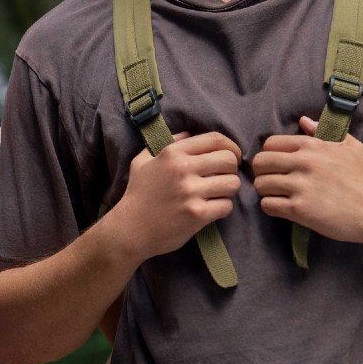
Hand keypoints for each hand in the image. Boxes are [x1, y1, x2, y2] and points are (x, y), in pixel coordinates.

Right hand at [109, 131, 242, 258]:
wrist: (130, 229)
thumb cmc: (137, 194)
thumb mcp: (143, 160)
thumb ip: (166, 144)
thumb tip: (189, 134)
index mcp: (172, 153)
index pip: (214, 139)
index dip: (230, 146)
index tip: (232, 155)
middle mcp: (182, 169)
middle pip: (228, 159)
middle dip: (232, 168)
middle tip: (224, 177)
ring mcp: (190, 192)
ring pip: (232, 183)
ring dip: (229, 190)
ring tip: (218, 194)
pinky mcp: (197, 214)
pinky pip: (226, 206)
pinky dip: (223, 208)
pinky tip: (212, 210)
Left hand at [251, 116, 362, 245]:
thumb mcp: (350, 146)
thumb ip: (324, 132)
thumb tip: (303, 121)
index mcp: (312, 146)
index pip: (270, 143)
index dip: (270, 154)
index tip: (276, 164)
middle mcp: (303, 163)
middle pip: (260, 162)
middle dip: (262, 172)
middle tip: (271, 180)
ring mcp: (300, 187)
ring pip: (261, 184)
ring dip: (265, 190)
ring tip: (276, 194)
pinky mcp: (299, 210)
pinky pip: (267, 205)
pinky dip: (270, 207)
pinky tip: (281, 207)